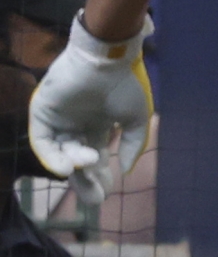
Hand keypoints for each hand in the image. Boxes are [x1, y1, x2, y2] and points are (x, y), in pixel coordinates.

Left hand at [28, 13, 151, 200]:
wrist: (108, 59)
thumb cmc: (125, 84)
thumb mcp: (136, 120)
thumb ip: (131, 145)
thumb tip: (126, 170)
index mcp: (97, 125)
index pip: (94, 158)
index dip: (100, 176)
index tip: (108, 191)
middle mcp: (75, 125)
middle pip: (75, 161)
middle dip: (84, 180)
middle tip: (95, 197)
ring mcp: (58, 119)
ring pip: (60, 153)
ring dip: (71, 165)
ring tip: (83, 167)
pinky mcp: (43, 113)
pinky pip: (42, 141)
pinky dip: (51, 157)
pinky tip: (65, 167)